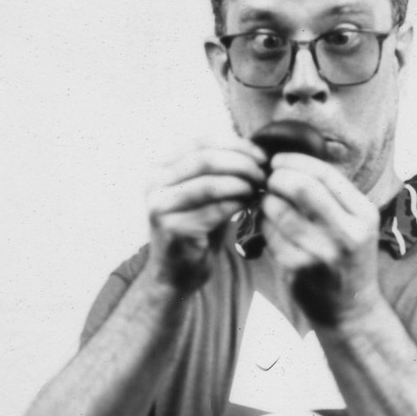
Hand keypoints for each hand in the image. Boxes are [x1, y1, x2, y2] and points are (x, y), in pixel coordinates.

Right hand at [146, 138, 265, 293]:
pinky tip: (249, 206)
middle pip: (205, 159)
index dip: (236, 144)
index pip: (202, 142)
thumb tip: (254, 150)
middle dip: (240, 163)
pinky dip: (235, 205)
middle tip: (263, 174)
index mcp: (161, 167)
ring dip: (240, 184)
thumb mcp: (206, 194)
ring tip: (258, 189)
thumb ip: (220, 170)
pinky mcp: (170, 228)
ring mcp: (159, 205)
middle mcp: (154, 182)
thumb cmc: (197, 230)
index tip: (262, 155)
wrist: (177, 274)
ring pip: (208, 183)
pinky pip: (211, 210)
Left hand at [259, 154, 381, 328]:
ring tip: (267, 203)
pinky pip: (270, 235)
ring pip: (280, 210)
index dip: (295, 161)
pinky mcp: (299, 269)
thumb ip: (332, 195)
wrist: (350, 310)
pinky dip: (264, 226)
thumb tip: (291, 161)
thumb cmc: (347, 259)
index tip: (278, 161)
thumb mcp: (355, 224)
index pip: (325, 174)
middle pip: (302, 187)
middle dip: (278, 178)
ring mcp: (322, 253)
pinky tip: (269, 227)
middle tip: (268, 180)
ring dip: (266, 201)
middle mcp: (347, 233)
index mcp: (364, 214)